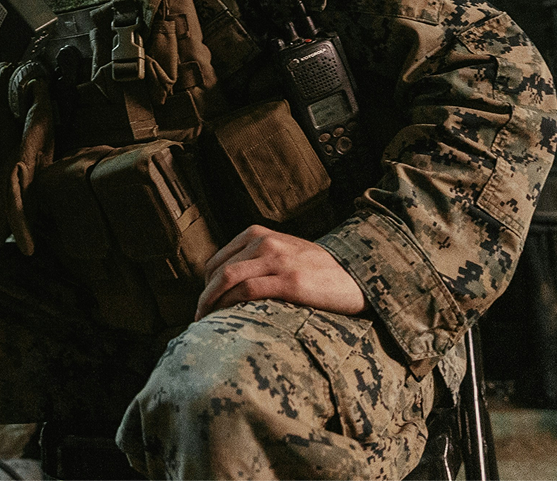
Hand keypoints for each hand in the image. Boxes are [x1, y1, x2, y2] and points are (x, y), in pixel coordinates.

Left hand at [194, 225, 366, 320]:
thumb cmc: (317, 269)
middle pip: (219, 270)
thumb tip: (227, 282)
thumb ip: (257, 258)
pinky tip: (226, 318)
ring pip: (228, 279)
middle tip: (199, 318)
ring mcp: (277, 261)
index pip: (218, 260)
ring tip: (206, 322)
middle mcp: (264, 243)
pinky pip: (248, 291)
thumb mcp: (283, 250)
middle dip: (204, 297)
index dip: (205, 284)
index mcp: (259, 234)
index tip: (204, 304)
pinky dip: (230, 304)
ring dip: (211, 302)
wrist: (357, 275)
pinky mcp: (290, 282)